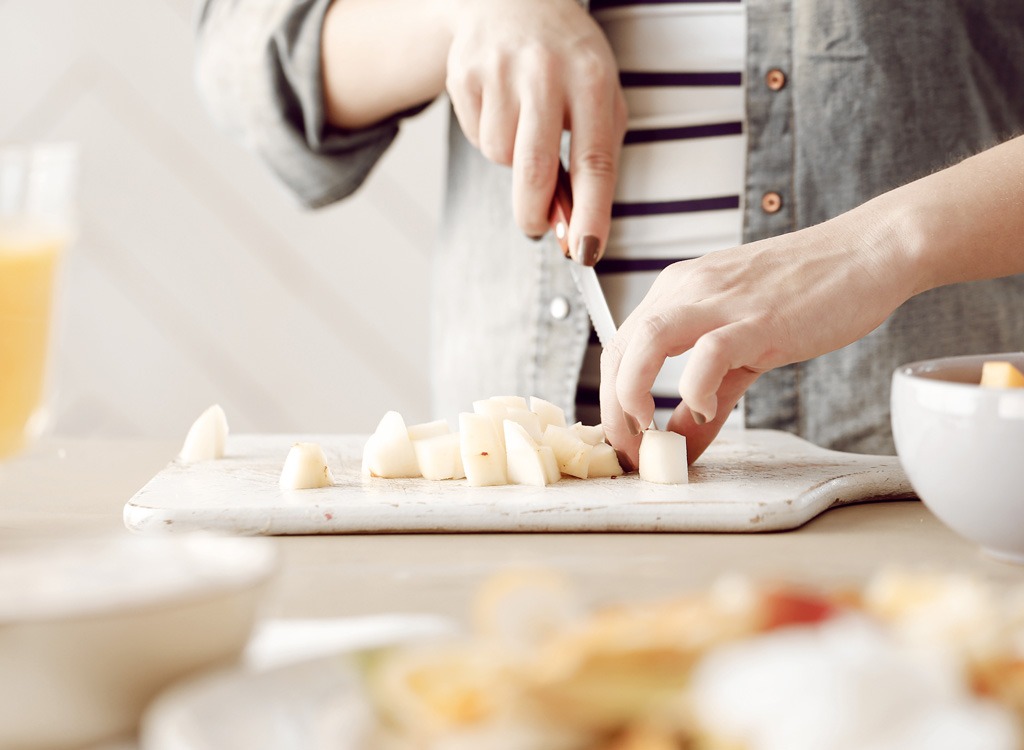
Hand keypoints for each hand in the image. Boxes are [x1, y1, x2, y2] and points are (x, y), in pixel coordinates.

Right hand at [445, 0, 626, 261]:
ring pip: (500, 156)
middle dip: (534, 212)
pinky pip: (476, 137)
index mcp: (592, 79)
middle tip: (537, 227)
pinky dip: (489, 135)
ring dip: (512, 159)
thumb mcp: (599, 98)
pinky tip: (501, 105)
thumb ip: (593, 160)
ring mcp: (500, 71)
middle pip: (534, 169)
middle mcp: (546, 72)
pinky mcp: (465, 74)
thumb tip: (574, 229)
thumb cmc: (568, 62)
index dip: (591, 214)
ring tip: (524, 122)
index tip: (586, 253)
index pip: (594, 161)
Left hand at [600, 205, 913, 466]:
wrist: (868, 252)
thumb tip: (684, 442)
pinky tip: (702, 410)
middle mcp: (688, 289)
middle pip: (621, 348)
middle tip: (628, 450)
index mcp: (678, 291)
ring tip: (646, 431)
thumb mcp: (744, 346)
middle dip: (613, 408)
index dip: (611, 397)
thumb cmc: (809, 291)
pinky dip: (694, 387)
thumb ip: (710, 396)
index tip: (623, 437)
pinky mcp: (758, 317)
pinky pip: (708, 352)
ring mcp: (721, 301)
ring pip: (647, 341)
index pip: (621, 346)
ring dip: (632, 393)